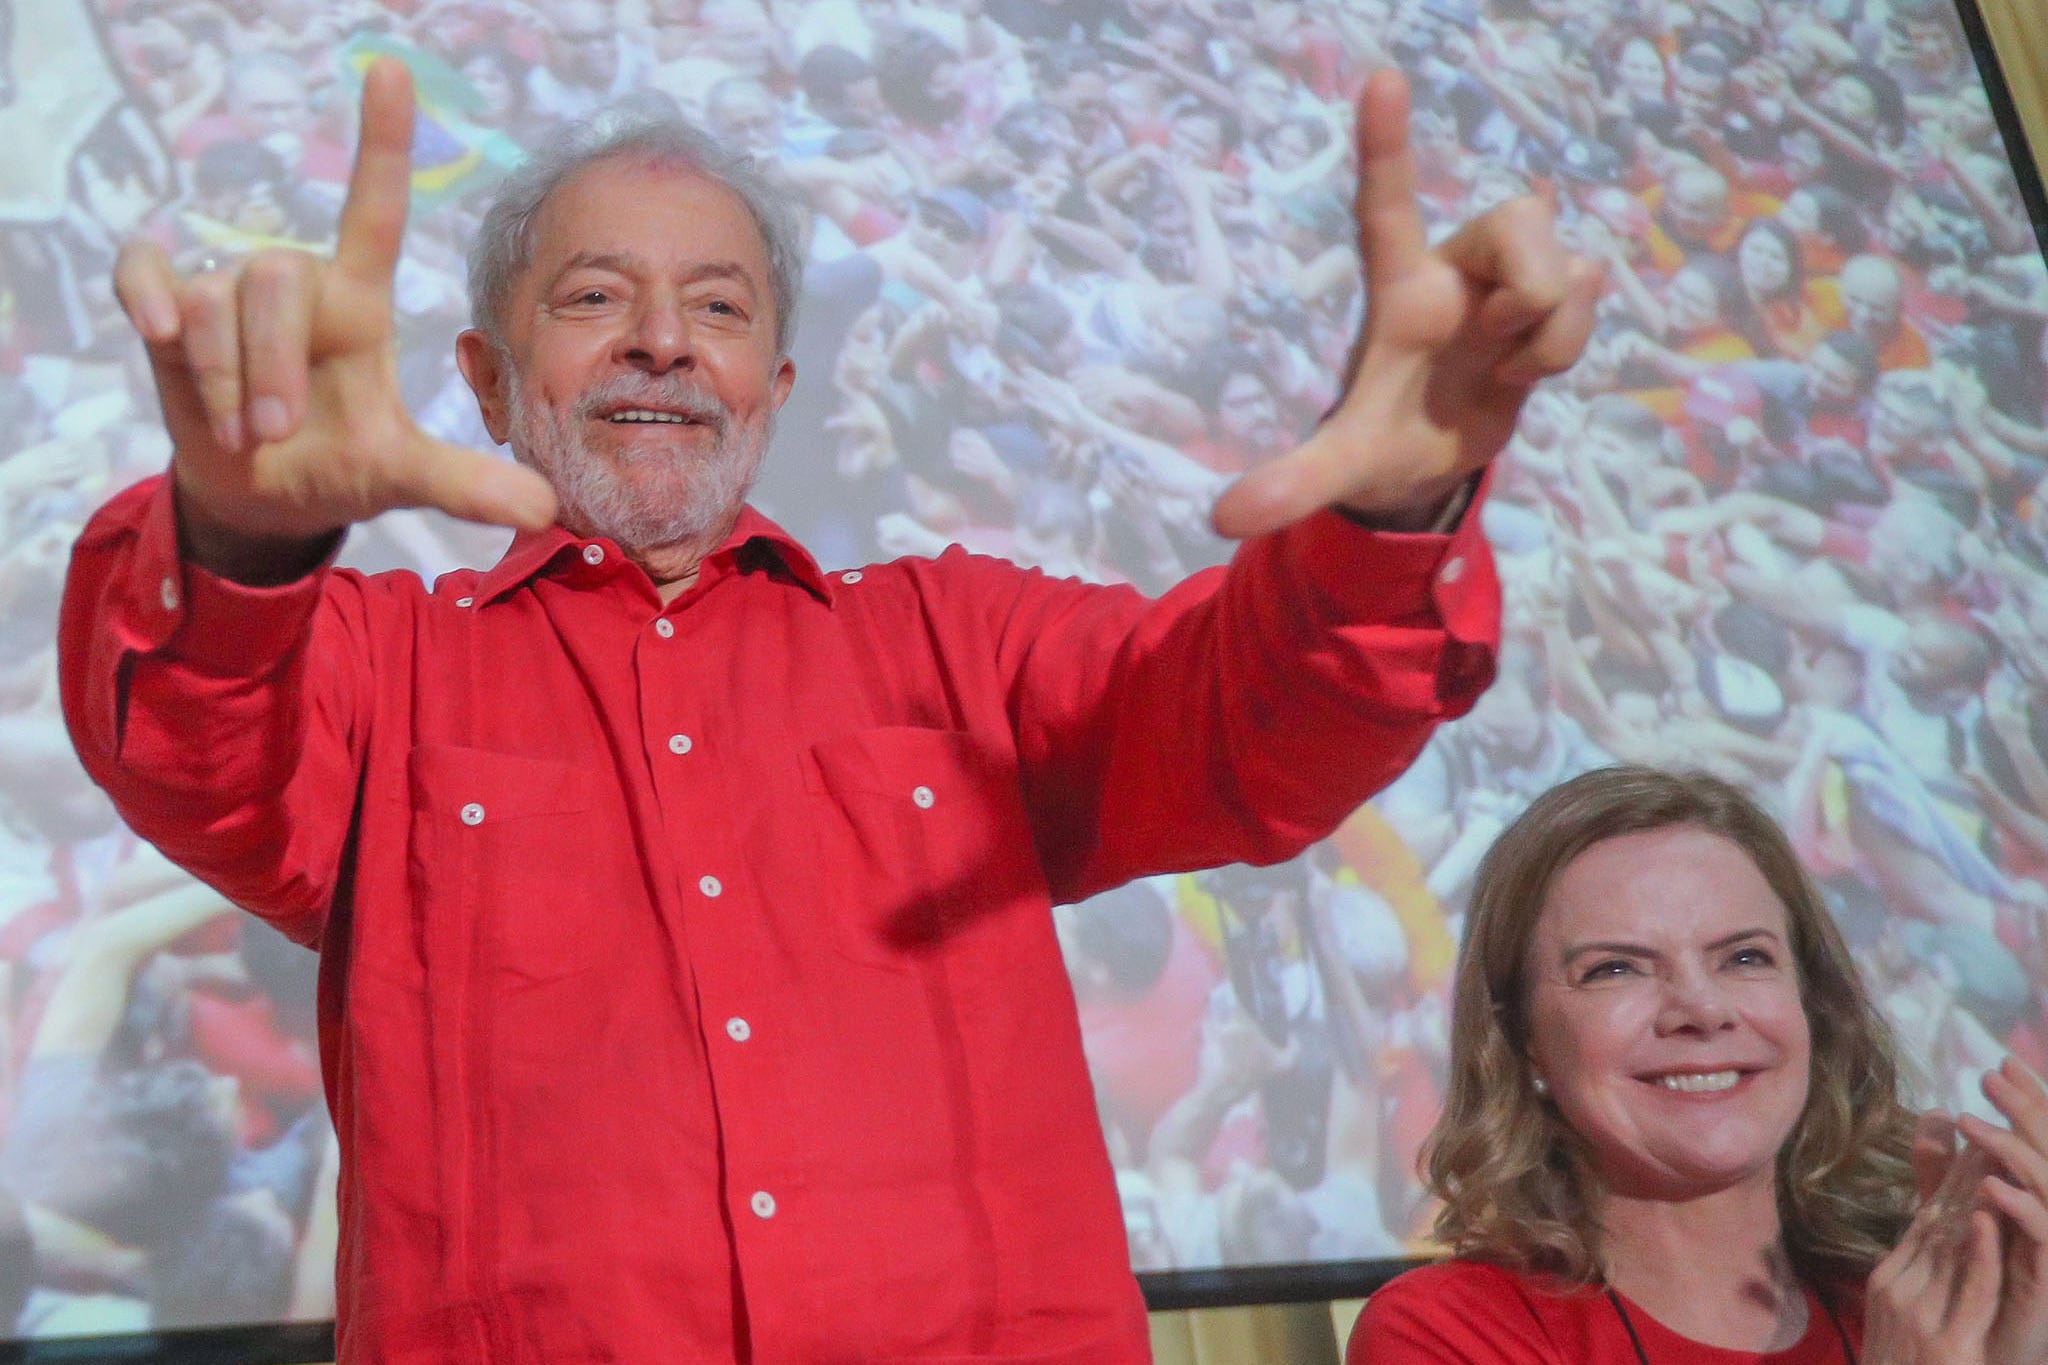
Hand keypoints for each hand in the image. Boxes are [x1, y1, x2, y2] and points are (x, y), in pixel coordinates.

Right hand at [112, 59, 554, 565]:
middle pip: (279, 277)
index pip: (373, 205)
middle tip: (277, 434)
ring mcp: (227, 288)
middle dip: (274, 370)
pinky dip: (150, 300)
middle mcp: (297, 282)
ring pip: (217, 302)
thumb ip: (466, 484)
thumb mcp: (402, 475)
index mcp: (359, 303)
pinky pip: (147, 274)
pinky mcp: (168, 302)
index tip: (390, 69)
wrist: (264, 497)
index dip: (382, 137)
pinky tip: (161, 331)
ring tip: (245, 432)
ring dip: (226, 379)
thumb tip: (545, 507)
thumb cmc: (338, 465)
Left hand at [1211, 69, 1600, 537]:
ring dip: (1552, 325)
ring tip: (1505, 366)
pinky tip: (1525, 370)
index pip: (1385, 204)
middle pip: (1518, 217)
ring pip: (1566, 258)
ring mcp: (1504, 283)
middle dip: (1529, 283)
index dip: (1385, 143)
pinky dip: (1568, 344)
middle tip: (1493, 341)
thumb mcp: (1336, 469)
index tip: (1381, 77)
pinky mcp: (1548, 304)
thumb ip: (1291, 486)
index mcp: (1397, 288)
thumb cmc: (1377, 443)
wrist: (1429, 466)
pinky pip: (1589, 296)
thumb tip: (1224, 518)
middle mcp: (1453, 270)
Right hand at [1864, 1184, 2001, 1364]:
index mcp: (1883, 1283)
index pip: (1920, 1230)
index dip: (1948, 1198)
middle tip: (1989, 1155)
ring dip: (1978, 1213)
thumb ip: (1905, 1283)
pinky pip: (1974, 1291)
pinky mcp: (1947, 1342)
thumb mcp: (1892, 1321)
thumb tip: (1905, 1247)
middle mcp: (1896, 1291)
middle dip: (1964, 1194)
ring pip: (1954, 1253)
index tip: (1972, 1166)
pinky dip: (1984, 1255)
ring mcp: (1918, 1316)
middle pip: (1936, 1233)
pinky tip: (1990, 1225)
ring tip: (1997, 1175)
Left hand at [1964, 1058, 2047, 1364]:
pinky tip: (1991, 1189)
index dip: (2031, 1100)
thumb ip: (1947, 1173)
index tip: (2005, 1060)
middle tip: (1992, 1073)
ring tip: (1971, 1125)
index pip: (2043, 1138)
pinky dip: (2021, 1211)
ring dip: (2011, 1152)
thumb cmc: (1978, 1285)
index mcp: (2041, 1199)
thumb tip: (1932, 1117)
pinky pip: (2042, 1240)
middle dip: (2027, 1111)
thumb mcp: (1960, 1217)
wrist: (1990, 1350)